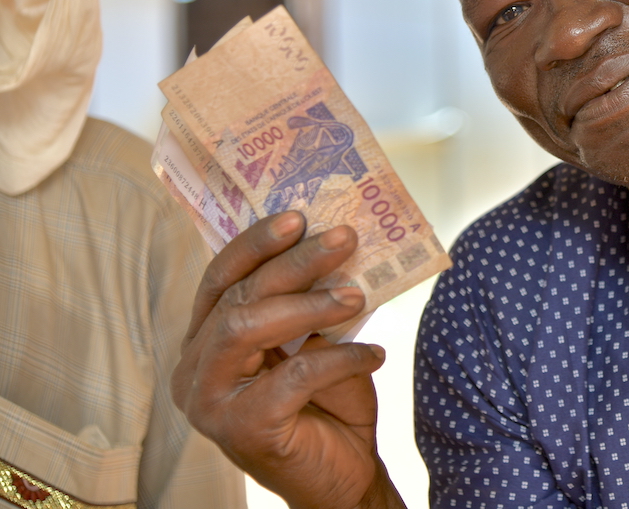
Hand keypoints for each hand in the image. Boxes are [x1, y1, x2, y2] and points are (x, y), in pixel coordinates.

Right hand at [171, 212, 403, 508]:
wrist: (343, 473)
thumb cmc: (327, 402)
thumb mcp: (317, 340)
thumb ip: (309, 300)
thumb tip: (334, 241)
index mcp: (204, 340)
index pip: (220, 278)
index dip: (256, 243)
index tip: (298, 216)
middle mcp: (193, 370)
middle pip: (238, 296)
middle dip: (294, 263)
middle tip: (343, 238)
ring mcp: (209, 403)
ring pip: (246, 328)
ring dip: (309, 304)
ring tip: (357, 295)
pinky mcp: (240, 430)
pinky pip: (291, 377)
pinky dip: (338, 359)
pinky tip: (374, 355)